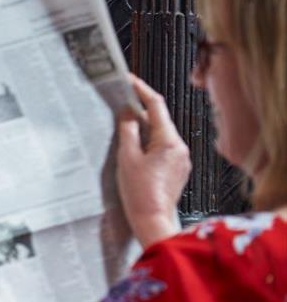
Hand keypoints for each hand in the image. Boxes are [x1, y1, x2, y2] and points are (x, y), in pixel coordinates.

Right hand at [117, 74, 190, 246]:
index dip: (141, 90)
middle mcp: (180, 147)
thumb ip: (128, 132)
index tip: (128, 80)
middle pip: (159, 120)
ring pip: (160, 135)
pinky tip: (135, 155)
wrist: (153, 220)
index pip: (156, 105)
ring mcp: (181, 159)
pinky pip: (163, 149)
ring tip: (124, 137)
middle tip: (119, 107)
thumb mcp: (127, 158)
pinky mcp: (178, 169)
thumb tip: (128, 113)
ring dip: (143, 131)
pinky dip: (149, 145)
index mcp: (169, 141)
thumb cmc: (140, 194)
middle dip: (139, 112)